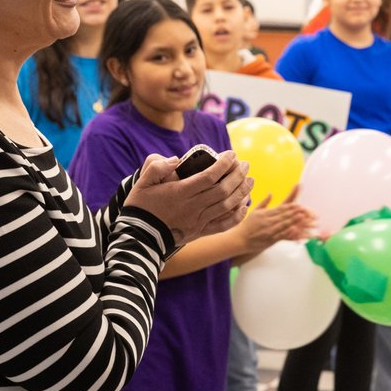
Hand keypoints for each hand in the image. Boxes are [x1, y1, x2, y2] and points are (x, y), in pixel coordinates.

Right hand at [129, 151, 253, 243]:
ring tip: (250, 181)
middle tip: (246, 165)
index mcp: (180, 192)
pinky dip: (237, 216)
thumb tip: (174, 159)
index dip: (224, 164)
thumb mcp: (142, 182)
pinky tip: (245, 206)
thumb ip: (156, 167)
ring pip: (227, 206)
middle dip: (238, 175)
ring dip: (242, 192)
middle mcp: (193, 206)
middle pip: (223, 189)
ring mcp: (199, 220)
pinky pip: (224, 225)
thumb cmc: (141, 206)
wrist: (140, 236)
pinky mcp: (201, 232)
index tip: (231, 154)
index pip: (209, 176)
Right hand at [236, 201, 312, 255]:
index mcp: (265, 214)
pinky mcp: (270, 239)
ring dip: (293, 220)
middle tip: (304, 209)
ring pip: (283, 224)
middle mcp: (268, 221)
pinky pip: (280, 235)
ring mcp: (269, 230)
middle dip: (294, 212)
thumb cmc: (247, 225)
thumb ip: (264, 202)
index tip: (298, 204)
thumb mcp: (255, 211)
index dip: (290, 207)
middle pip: (283, 215)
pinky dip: (288, 232)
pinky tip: (294, 229)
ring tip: (302, 216)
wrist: (239, 239)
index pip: (280, 209)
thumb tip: (271, 193)